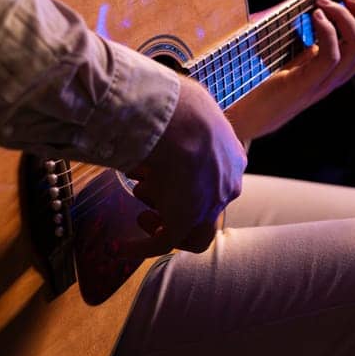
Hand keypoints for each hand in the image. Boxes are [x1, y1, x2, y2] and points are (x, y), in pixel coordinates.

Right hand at [126, 76, 245, 256]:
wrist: (183, 122)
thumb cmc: (184, 107)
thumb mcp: (189, 113)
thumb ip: (180, 124)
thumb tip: (158, 118)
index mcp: (232, 158)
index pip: (217, 180)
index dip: (192, 183)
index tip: (169, 176)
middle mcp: (227, 185)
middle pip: (206, 208)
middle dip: (177, 203)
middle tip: (151, 194)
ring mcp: (208, 206)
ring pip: (190, 231)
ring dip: (162, 222)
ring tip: (140, 206)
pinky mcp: (185, 222)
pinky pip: (162, 243)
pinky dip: (141, 247)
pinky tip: (122, 247)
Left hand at [225, 0, 354, 142]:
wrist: (240, 116)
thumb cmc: (262, 74)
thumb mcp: (288, 36)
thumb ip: (305, 8)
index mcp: (340, 64)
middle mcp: (339, 74)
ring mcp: (324, 81)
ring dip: (343, 15)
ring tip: (320, 2)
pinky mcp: (305, 85)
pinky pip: (332, 56)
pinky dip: (328, 31)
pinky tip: (313, 16)